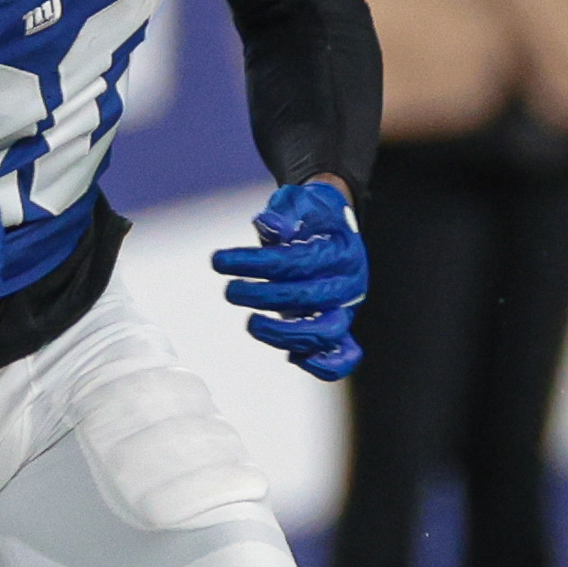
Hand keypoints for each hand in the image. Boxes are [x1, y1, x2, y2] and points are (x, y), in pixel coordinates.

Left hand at [212, 181, 363, 380]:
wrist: (331, 225)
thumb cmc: (310, 215)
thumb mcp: (297, 201)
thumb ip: (284, 212)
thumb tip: (270, 226)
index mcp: (341, 249)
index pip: (297, 261)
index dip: (255, 263)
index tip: (219, 261)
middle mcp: (348, 282)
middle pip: (308, 298)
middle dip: (262, 297)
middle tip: (231, 290)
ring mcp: (345, 308)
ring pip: (325, 332)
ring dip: (283, 333)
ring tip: (251, 323)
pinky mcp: (339, 327)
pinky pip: (344, 356)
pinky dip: (323, 365)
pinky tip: (293, 359)